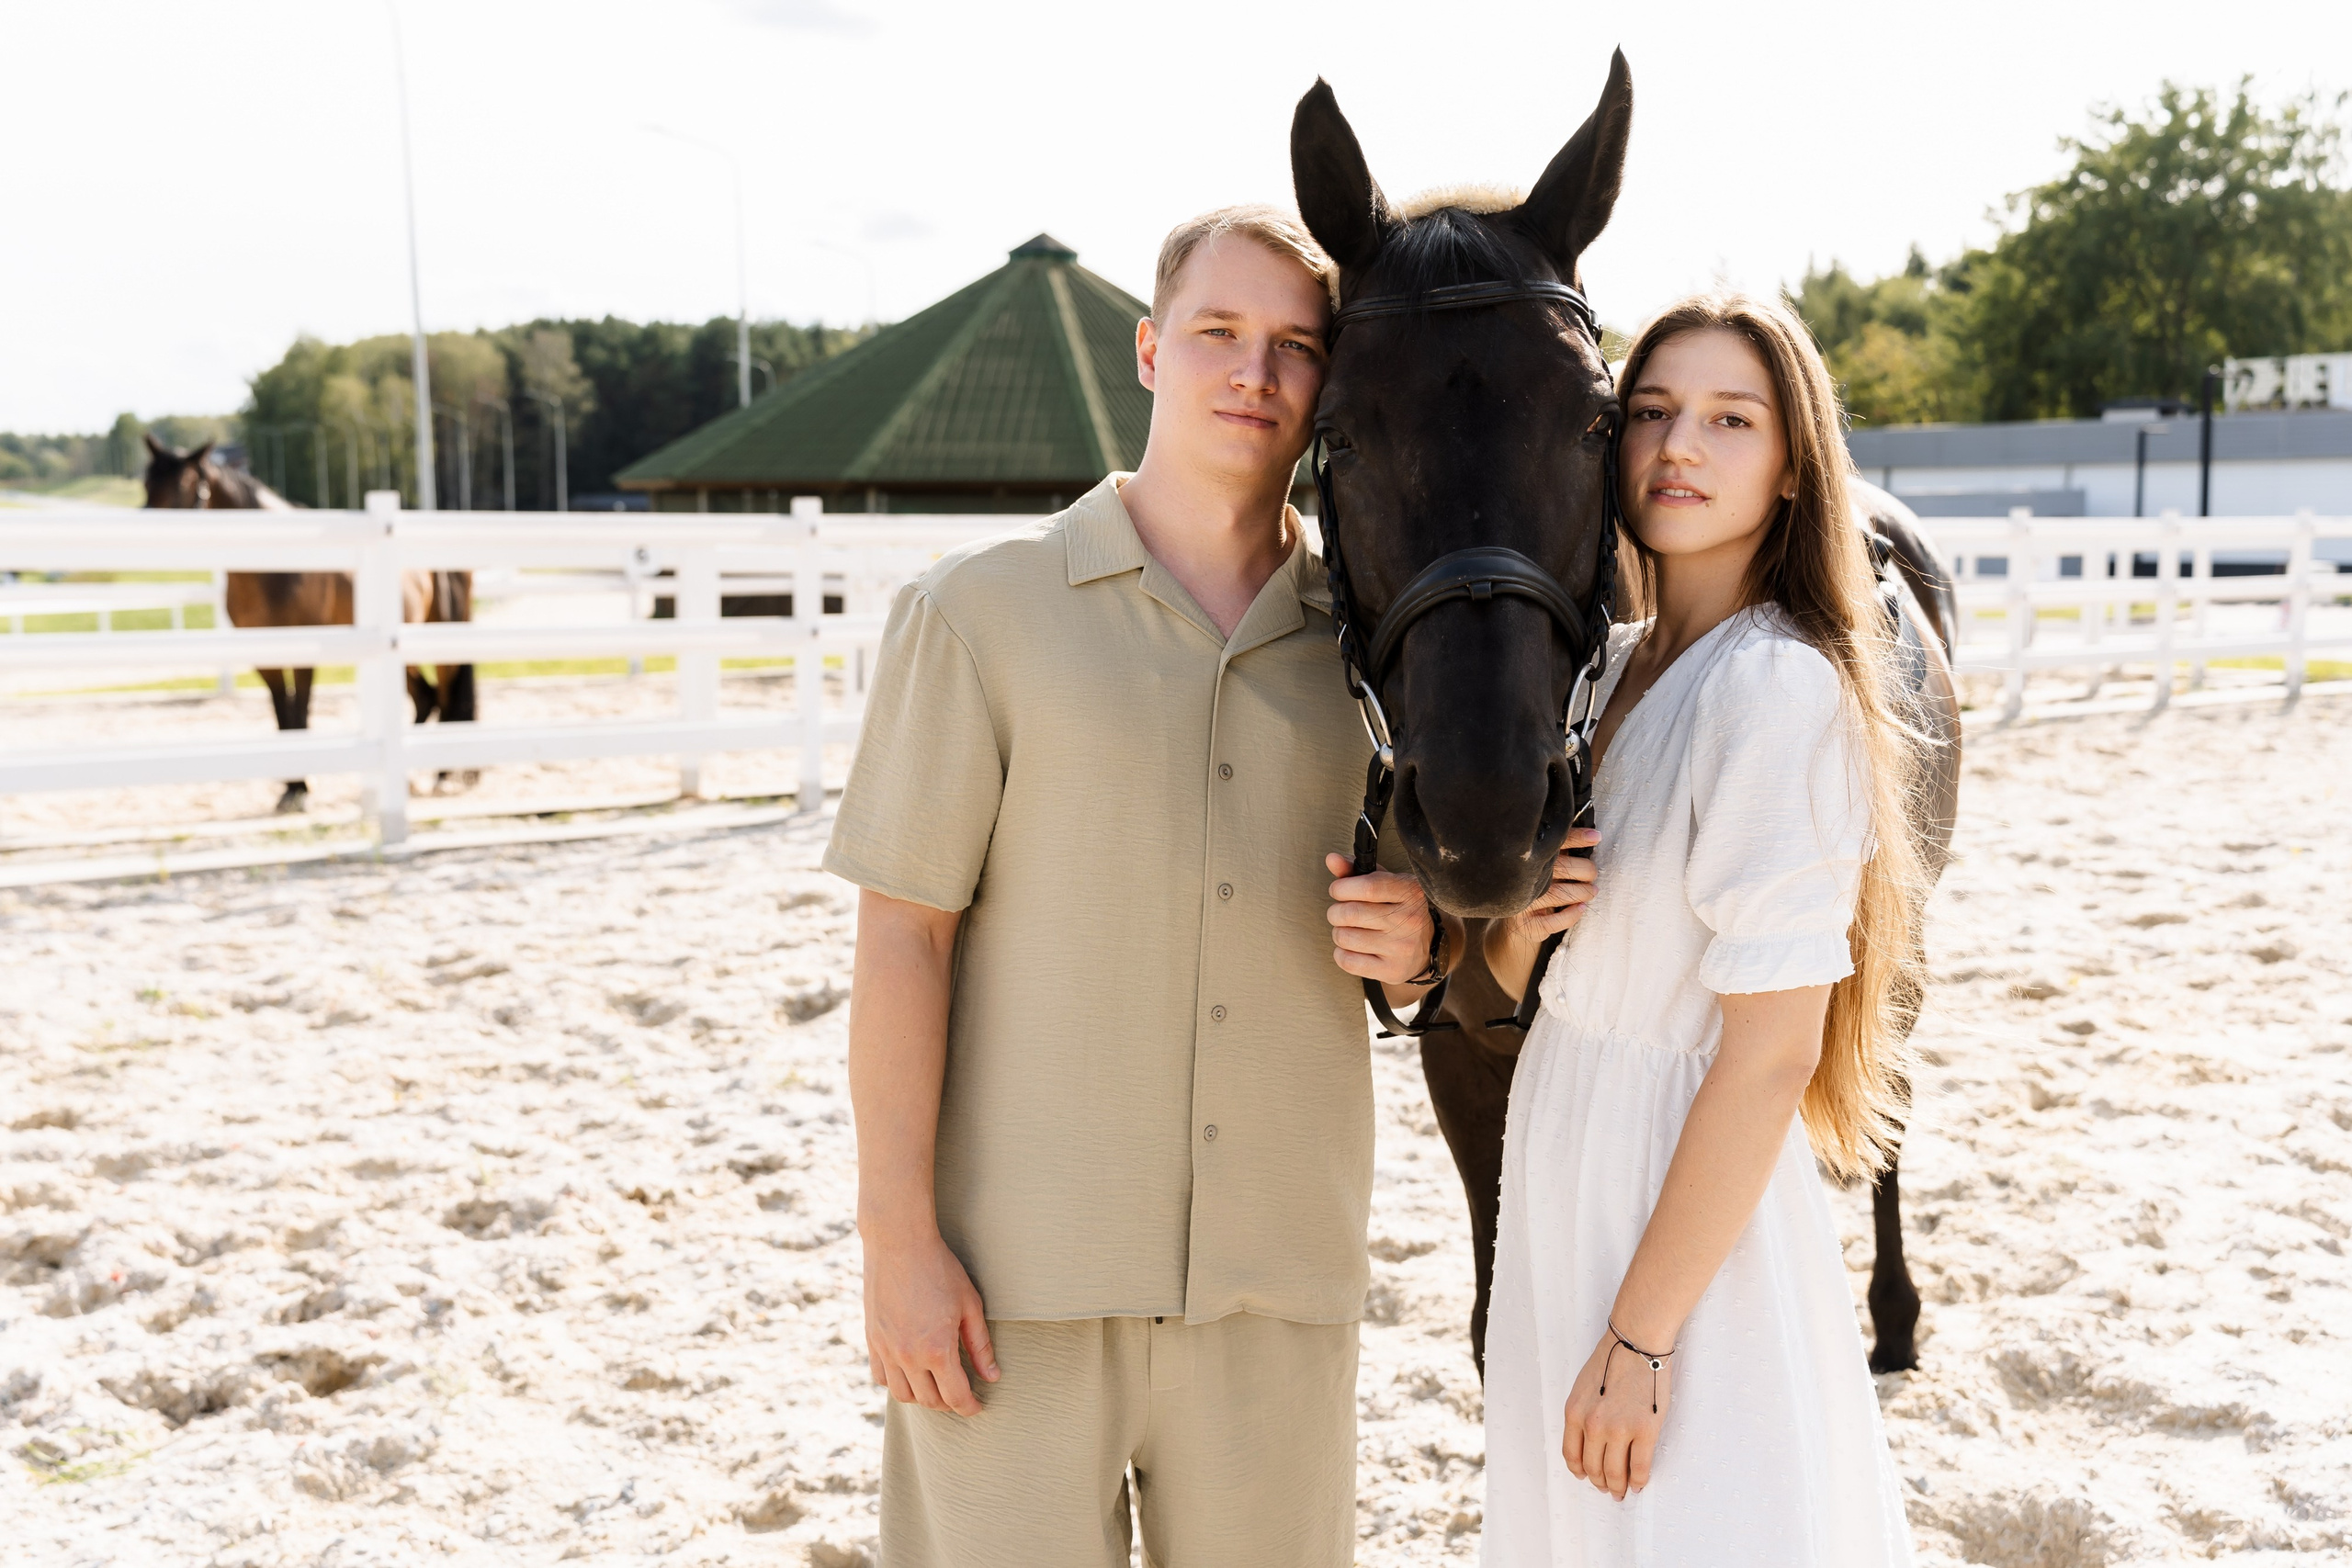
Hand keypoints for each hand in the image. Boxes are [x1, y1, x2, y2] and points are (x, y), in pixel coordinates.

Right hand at [862, 1228, 998, 1415]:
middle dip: (948, 1405)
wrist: (898, 1243)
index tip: (977, 1407)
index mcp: (937, 1350)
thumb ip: (980, 1345)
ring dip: (922, 1398)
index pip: (955, 1396)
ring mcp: (886, 1350)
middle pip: (929, 1400)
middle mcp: (908, 1356)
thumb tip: (992, 1377)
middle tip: (961, 1396)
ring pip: (902, 1395)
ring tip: (936, 1388)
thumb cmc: (939, 1269)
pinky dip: (896, 1383)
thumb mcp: (969, 1305)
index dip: (970, 1407)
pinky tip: (910, 1374)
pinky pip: (880, 1377)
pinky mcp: (871, 1340)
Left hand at [1324, 852, 1439, 985]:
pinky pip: (1348, 961)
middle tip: (1341, 912)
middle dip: (1336, 911)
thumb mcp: (1386, 884)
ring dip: (1338, 932)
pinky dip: (1341, 953)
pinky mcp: (1392, 970)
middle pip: (1351, 913)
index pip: (1368, 887)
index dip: (1342, 887)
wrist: (1429, 947)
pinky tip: (1352, 948)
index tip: (1338, 890)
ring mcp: (1401, 948)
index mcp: (1410, 892)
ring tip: (1349, 930)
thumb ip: (1357, 871)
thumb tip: (1332, 859)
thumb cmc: (1400, 909)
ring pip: (1345, 937)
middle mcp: (1409, 920)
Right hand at [1495, 829, 1599, 950]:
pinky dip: (1572, 915)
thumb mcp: (1544, 869)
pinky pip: (1554, 921)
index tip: (1596, 836)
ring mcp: (1524, 902)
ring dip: (1583, 893)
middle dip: (1586, 870)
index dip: (1577, 838)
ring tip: (1592, 891)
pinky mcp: (1527, 924)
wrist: (1514, 924)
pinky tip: (1581, 908)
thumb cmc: (1537, 890)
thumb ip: (1560, 855)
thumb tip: (1592, 836)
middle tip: (1592, 874)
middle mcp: (1525, 878)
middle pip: (1562, 868)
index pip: (1555, 844)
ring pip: (1560, 894)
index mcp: (1530, 860)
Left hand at [1561, 1323, 1670, 1499]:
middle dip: (1600, 1483)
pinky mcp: (1645, 1430)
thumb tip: (1591, 1443)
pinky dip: (1639, 1481)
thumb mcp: (1583, 1387)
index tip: (1587, 1477)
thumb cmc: (1612, 1360)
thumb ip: (1583, 1415)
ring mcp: (1619, 1429)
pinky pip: (1640, 1467)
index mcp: (1574, 1413)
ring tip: (1623, 1491)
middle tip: (1608, 1489)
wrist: (1637, 1343)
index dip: (1581, 1471)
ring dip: (1619, 1487)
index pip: (1572, 1455)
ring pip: (1615, 1473)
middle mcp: (1593, 1425)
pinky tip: (1639, 1483)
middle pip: (1593, 1468)